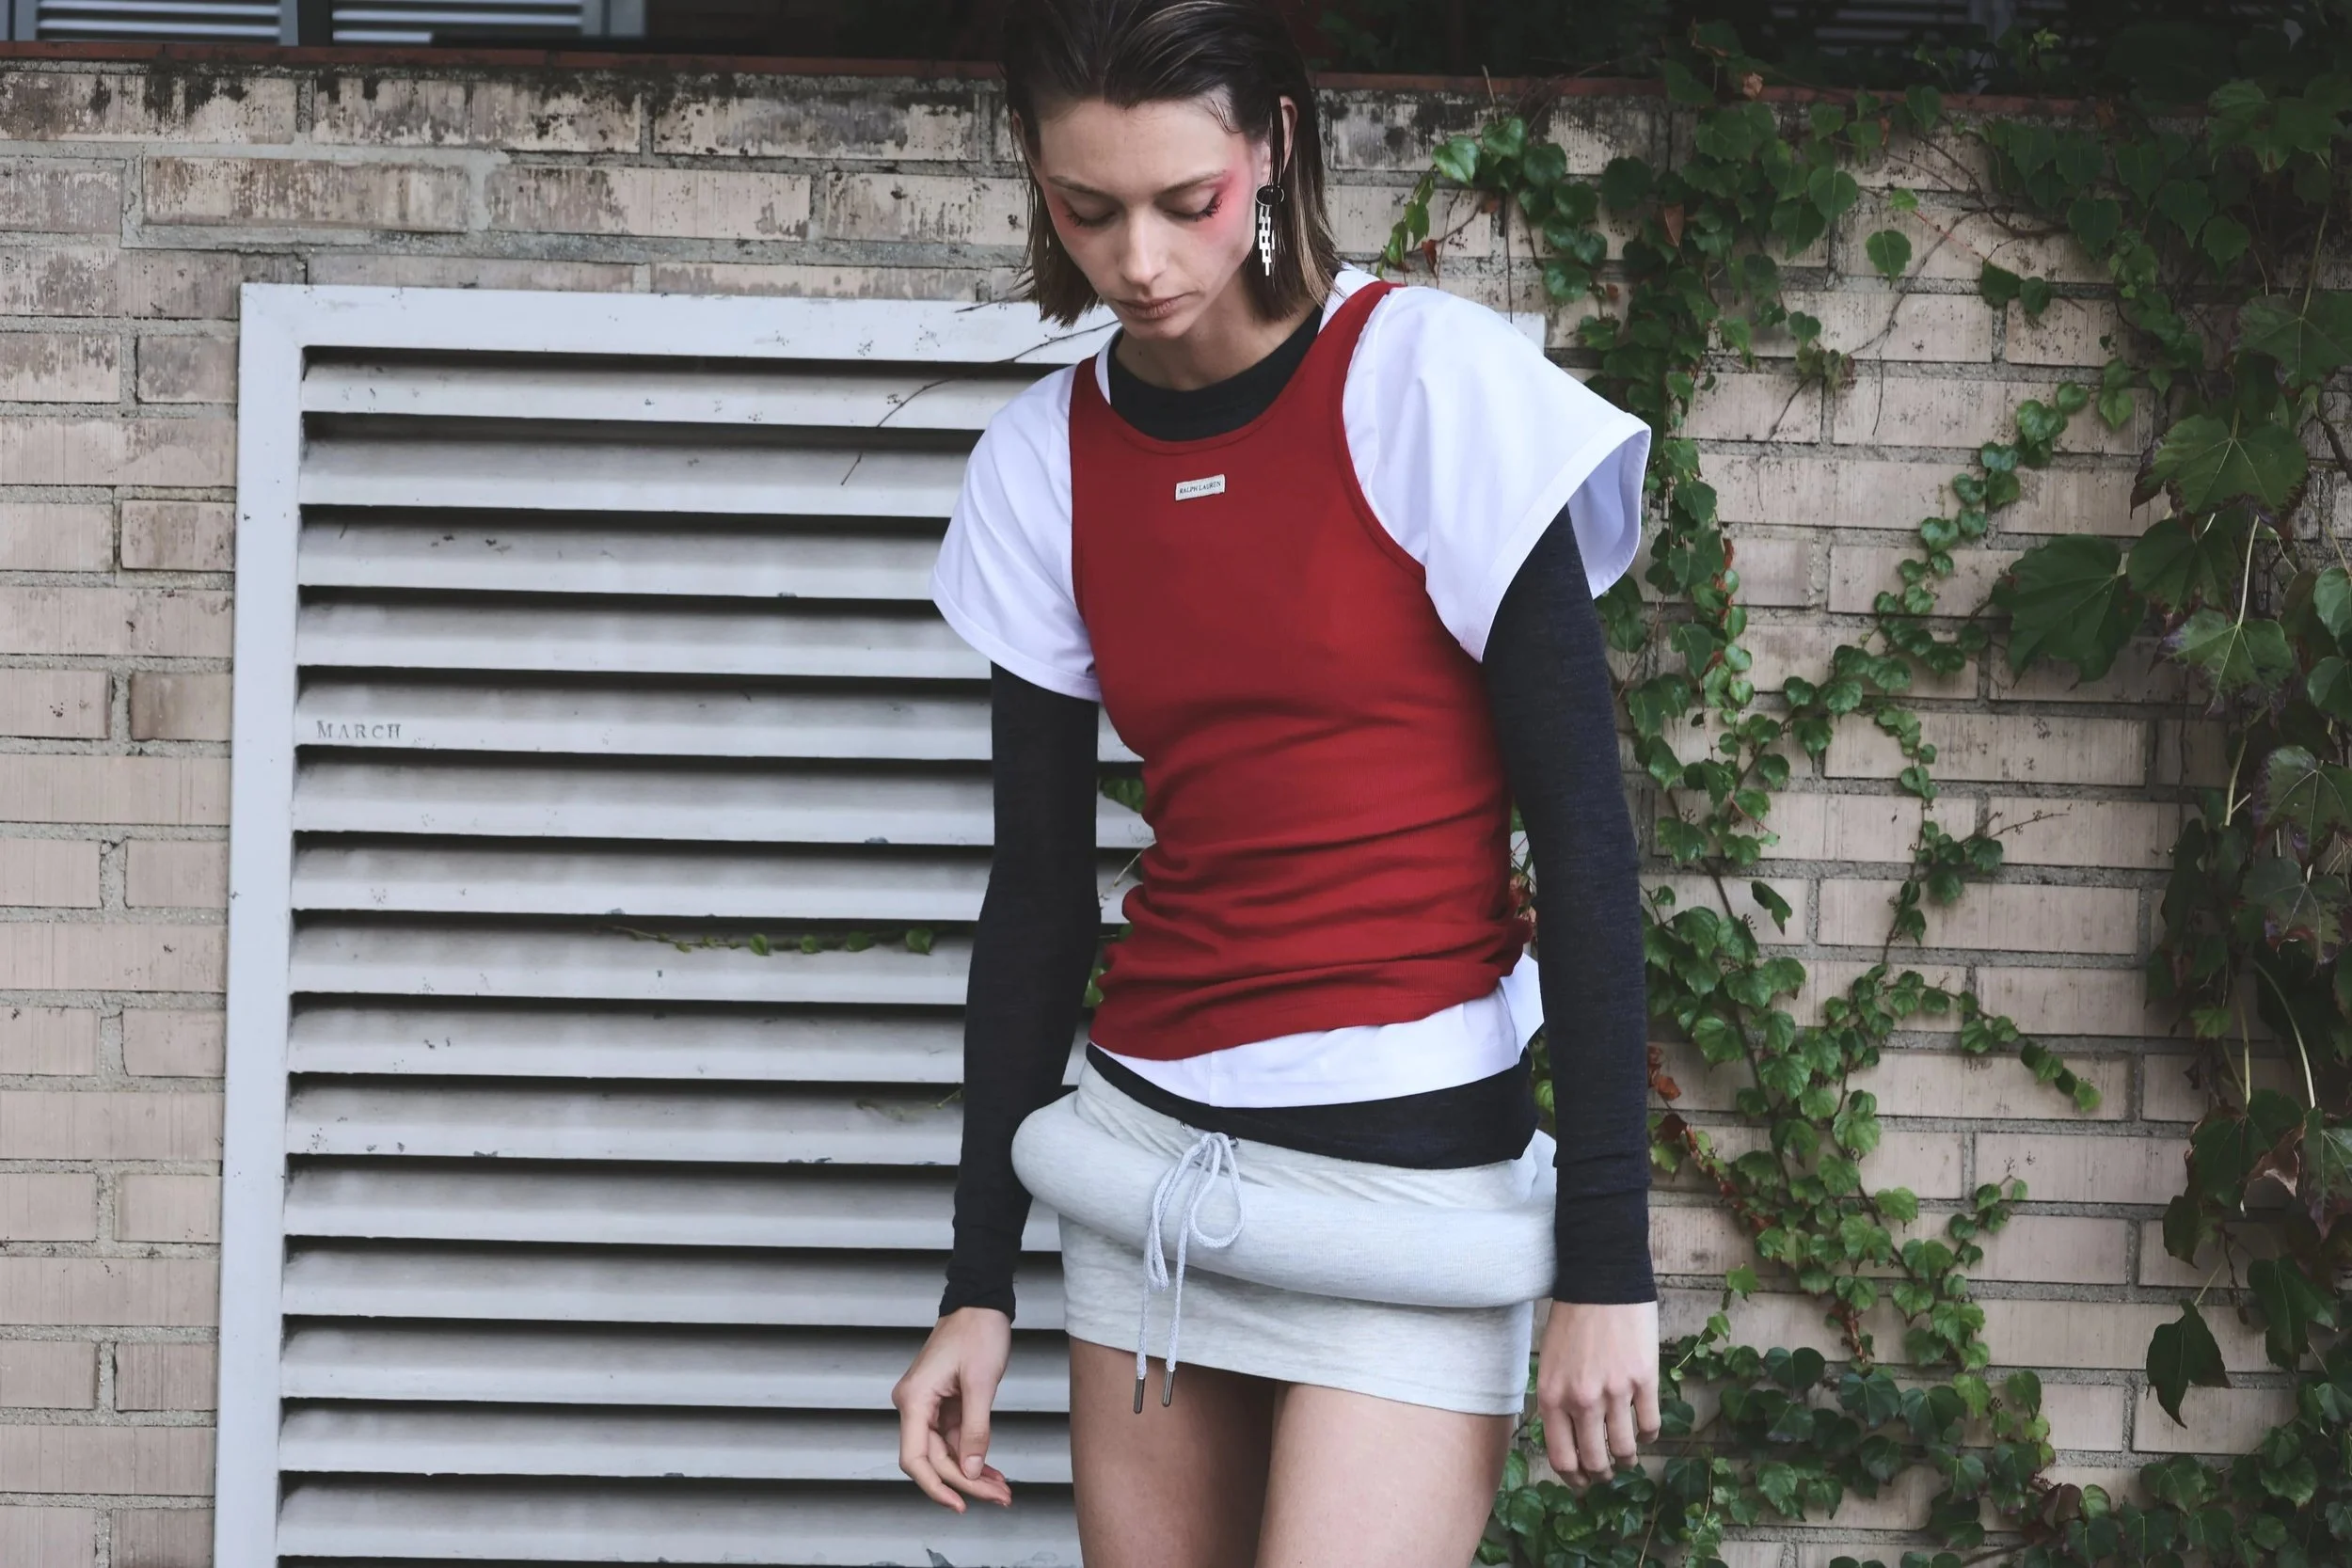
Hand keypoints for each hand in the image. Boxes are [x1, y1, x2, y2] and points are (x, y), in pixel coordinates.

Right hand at [892, 1305, 1014, 1510]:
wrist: (981, 1302)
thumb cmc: (977, 1331)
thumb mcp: (981, 1383)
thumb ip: (975, 1431)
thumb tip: (970, 1471)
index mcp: (914, 1399)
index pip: (914, 1459)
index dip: (935, 1487)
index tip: (959, 1505)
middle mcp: (914, 1405)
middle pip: (933, 1459)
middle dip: (966, 1482)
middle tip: (998, 1496)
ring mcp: (927, 1405)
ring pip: (945, 1453)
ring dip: (971, 1473)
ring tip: (1000, 1489)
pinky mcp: (942, 1404)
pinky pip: (953, 1438)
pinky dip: (972, 1454)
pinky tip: (991, 1470)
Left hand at [1535, 1299, 1660, 1487]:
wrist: (1600, 1280)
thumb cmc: (1571, 1319)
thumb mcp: (1550, 1363)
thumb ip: (1557, 1400)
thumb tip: (1569, 1437)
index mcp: (1553, 1397)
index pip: (1562, 1458)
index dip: (1574, 1478)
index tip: (1582, 1481)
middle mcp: (1582, 1400)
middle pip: (1595, 1460)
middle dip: (1602, 1473)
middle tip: (1607, 1472)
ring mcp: (1615, 1392)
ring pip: (1625, 1448)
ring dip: (1628, 1459)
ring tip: (1628, 1457)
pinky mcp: (1644, 1380)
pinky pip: (1650, 1425)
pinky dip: (1649, 1436)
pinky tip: (1646, 1432)